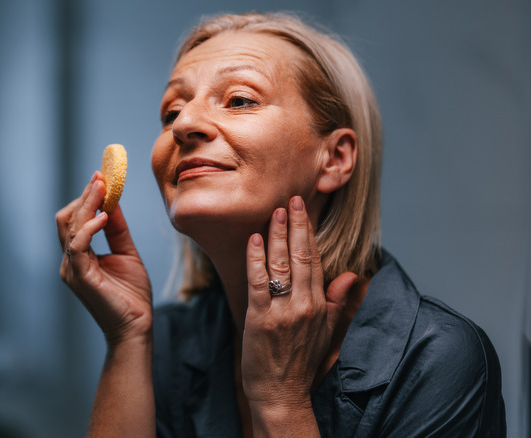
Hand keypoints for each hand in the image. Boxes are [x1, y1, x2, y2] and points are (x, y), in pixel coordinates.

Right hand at [56, 172, 152, 345]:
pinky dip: (89, 227)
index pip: (74, 220)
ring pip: (71, 228)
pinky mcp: (80, 277)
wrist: (136, 326)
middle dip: (84, 196)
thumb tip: (114, 201)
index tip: (101, 177)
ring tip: (104, 188)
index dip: (86, 197)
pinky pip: (78, 245)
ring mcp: (72, 269)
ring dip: (87, 204)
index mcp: (79, 256)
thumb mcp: (126, 252)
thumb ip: (117, 229)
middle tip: (101, 177)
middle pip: (67, 219)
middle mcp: (70, 261)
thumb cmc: (131, 295)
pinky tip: (105, 216)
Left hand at [242, 196, 355, 414]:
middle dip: (295, 225)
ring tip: (273, 212)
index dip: (308, 232)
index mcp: (318, 305)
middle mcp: (303, 305)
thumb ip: (336, 300)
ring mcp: (282, 312)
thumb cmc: (301, 362)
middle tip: (291, 199)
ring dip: (276, 236)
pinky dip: (256, 260)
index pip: (315, 260)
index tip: (303, 209)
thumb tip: (352, 274)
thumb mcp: (326, 331)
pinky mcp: (260, 319)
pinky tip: (254, 240)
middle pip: (300, 257)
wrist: (281, 393)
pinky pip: (258, 283)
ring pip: (280, 265)